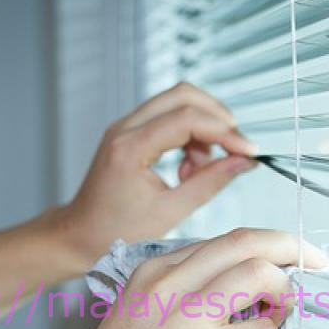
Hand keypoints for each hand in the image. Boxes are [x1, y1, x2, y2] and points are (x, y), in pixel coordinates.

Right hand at [55, 228, 326, 328]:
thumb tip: (242, 297)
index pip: (224, 241)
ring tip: (282, 317)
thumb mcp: (137, 314)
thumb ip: (181, 296)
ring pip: (261, 274)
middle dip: (292, 247)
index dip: (264, 247)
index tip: (285, 259)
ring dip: (286, 294)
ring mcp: (188, 317)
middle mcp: (171, 282)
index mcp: (153, 270)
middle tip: (316, 261)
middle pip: (248, 242)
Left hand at [57, 83, 258, 268]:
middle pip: (183, 95)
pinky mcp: (131, 131)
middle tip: (234, 150)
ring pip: (178, 101)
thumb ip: (209, 184)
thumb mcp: (170, 213)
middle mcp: (125, 128)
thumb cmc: (117, 231)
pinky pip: (168, 116)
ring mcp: (126, 126)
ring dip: (203, 128)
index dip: (225, 132)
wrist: (79, 234)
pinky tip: (187, 169)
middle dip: (217, 118)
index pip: (188, 119)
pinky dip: (189, 135)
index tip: (249, 151)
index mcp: (130, 148)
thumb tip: (244, 162)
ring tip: (200, 170)